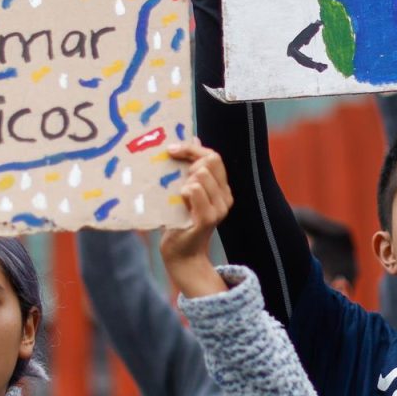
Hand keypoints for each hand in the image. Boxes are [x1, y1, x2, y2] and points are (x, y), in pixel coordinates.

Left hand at [159, 139, 232, 295]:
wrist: (181, 255)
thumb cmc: (180, 222)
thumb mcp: (186, 192)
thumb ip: (192, 169)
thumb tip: (195, 140)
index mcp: (222, 188)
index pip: (214, 156)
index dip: (192, 148)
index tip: (171, 149)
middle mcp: (225, 197)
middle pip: (210, 161)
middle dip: (189, 163)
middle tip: (175, 180)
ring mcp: (219, 208)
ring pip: (200, 175)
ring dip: (184, 181)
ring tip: (178, 198)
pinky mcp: (207, 219)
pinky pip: (194, 191)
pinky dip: (183, 192)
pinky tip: (179, 202)